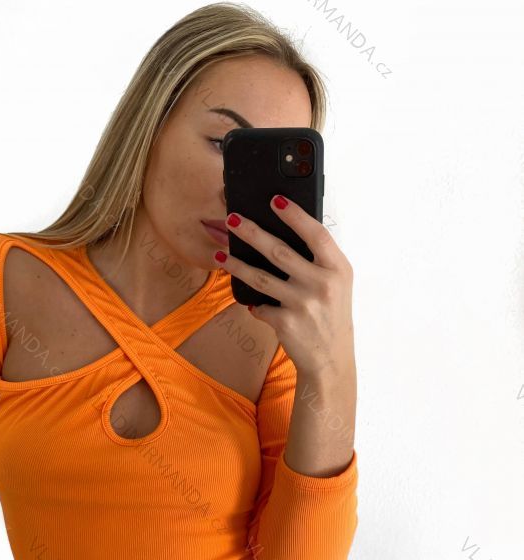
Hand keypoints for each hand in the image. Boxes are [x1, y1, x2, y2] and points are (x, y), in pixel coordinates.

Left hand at [216, 195, 354, 375]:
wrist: (330, 359)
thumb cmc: (331, 316)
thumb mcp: (337, 285)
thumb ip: (319, 261)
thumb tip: (284, 232)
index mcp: (338, 270)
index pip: (317, 234)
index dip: (295, 215)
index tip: (275, 199)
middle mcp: (322, 285)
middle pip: (280, 251)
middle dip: (252, 232)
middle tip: (232, 219)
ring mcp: (304, 304)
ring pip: (260, 277)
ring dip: (236, 265)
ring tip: (220, 254)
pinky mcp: (286, 322)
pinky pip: (260, 306)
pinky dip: (254, 304)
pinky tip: (251, 302)